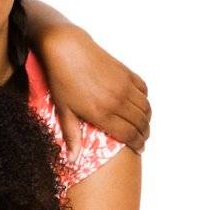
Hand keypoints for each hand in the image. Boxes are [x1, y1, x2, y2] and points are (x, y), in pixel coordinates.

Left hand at [44, 28, 150, 155]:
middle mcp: (117, 100)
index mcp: (102, 113)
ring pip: (144, 107)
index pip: (128, 134)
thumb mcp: (64, 112)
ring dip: (147, 119)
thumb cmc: (62, 82)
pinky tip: (141, 106)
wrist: (68, 50)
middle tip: (143, 140)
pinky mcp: (126, 73)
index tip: (139, 149)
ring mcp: (124, 85)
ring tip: (144, 126)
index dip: (136, 143)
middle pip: (139, 122)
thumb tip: (72, 159)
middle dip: (144, 134)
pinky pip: (143, 90)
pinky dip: (145, 100)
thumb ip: (72, 136)